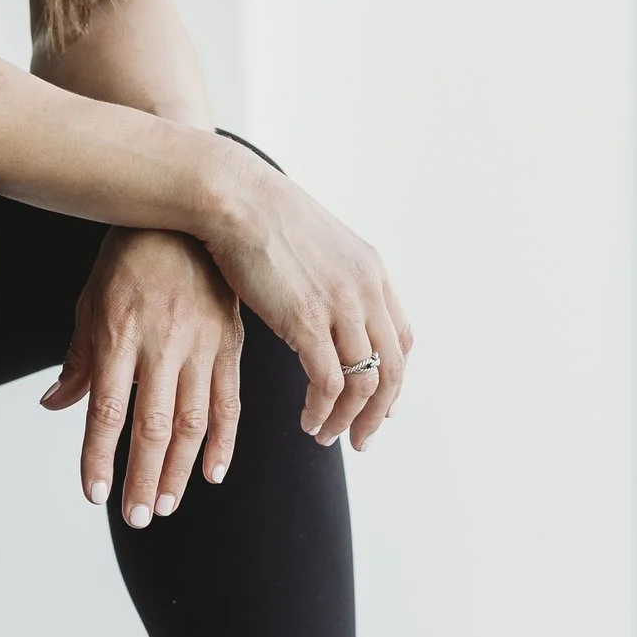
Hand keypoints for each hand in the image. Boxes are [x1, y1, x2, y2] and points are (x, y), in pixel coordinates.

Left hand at [41, 227, 245, 526]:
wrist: (186, 215)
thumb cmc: (128, 259)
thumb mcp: (91, 300)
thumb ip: (79, 358)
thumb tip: (55, 406)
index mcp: (119, 332)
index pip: (106, 409)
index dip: (100, 456)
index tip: (94, 494)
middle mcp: (162, 342)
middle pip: (153, 425)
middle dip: (144, 477)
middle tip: (136, 517)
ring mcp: (202, 344)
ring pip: (193, 421)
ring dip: (181, 470)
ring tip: (167, 504)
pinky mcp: (231, 343)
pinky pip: (230, 400)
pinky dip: (224, 441)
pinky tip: (214, 473)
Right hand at [207, 152, 410, 449]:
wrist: (235, 197)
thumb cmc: (259, 218)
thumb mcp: (315, 246)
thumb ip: (331, 277)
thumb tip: (323, 302)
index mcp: (371, 271)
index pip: (401, 338)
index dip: (394, 378)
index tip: (379, 403)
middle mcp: (366, 290)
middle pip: (392, 368)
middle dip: (380, 413)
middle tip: (362, 439)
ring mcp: (340, 306)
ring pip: (364, 382)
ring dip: (349, 418)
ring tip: (325, 434)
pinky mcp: (307, 320)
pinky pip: (329, 382)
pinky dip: (323, 409)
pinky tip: (307, 420)